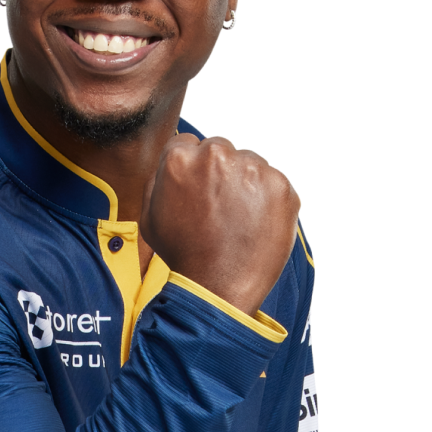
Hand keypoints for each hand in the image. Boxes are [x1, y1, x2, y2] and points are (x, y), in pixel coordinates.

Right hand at [139, 133, 300, 317]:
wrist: (217, 288)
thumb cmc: (181, 254)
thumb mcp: (150, 215)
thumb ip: (159, 178)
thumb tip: (176, 157)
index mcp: (179, 158)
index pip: (188, 144)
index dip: (192, 170)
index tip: (198, 192)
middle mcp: (216, 155)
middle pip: (220, 148)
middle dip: (219, 171)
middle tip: (218, 206)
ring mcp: (253, 168)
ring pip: (249, 163)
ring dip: (245, 183)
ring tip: (237, 219)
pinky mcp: (281, 185)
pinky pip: (273, 182)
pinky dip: (267, 200)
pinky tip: (254, 224)